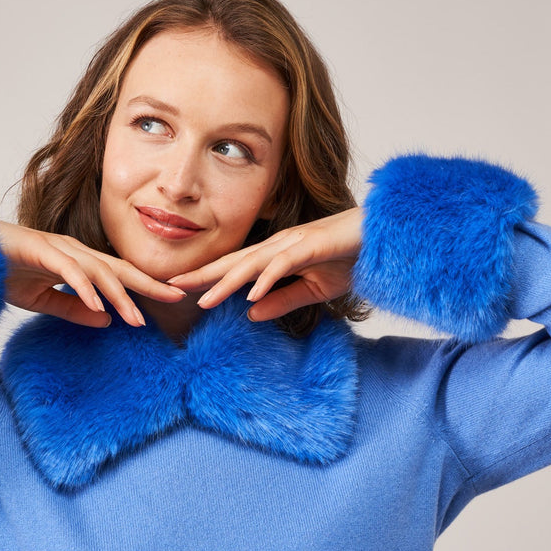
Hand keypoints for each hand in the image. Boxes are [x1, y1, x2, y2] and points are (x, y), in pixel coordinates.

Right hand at [0, 221, 185, 327]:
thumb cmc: (3, 272)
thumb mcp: (41, 299)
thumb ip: (73, 309)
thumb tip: (106, 323)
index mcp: (77, 261)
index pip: (118, 275)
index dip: (145, 286)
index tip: (172, 298)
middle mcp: (73, 251)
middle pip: (118, 268)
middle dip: (148, 283)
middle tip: (177, 297)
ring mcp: (58, 248)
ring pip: (98, 272)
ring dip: (119, 295)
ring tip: (136, 318)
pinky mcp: (40, 250)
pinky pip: (68, 271)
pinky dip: (85, 289)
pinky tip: (98, 306)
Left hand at [168, 207, 362, 321]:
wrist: (381, 237)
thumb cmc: (349, 257)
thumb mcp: (314, 289)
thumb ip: (283, 300)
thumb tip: (250, 313)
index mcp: (276, 254)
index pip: (235, 268)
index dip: (207, 278)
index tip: (180, 289)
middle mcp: (278, 245)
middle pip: (233, 262)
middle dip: (201, 275)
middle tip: (169, 286)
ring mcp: (294, 243)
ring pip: (252, 264)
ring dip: (225, 282)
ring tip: (201, 299)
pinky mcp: (311, 246)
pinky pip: (284, 264)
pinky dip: (266, 280)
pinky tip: (249, 296)